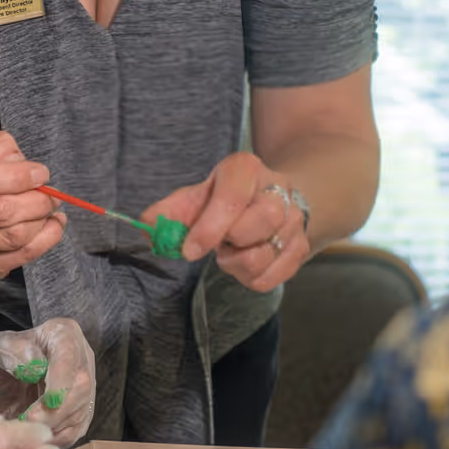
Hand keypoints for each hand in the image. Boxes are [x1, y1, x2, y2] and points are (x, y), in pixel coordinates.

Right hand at [0, 130, 67, 278]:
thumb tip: (22, 168)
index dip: (18, 178)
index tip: (41, 173)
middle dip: (36, 202)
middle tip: (51, 195)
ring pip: (12, 237)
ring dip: (41, 222)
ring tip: (51, 208)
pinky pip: (16, 258)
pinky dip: (43, 242)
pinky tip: (51, 226)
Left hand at [0, 317, 95, 447]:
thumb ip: (9, 350)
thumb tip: (35, 364)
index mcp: (60, 333)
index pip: (68, 353)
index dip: (62, 378)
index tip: (50, 400)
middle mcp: (79, 358)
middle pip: (81, 386)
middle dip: (55, 409)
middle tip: (26, 420)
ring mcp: (82, 388)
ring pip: (79, 412)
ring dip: (51, 425)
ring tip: (22, 426)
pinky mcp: (79, 415)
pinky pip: (75, 431)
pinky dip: (54, 437)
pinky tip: (33, 433)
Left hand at [143, 152, 309, 292]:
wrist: (269, 198)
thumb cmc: (226, 197)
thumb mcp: (197, 194)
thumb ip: (171, 210)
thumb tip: (147, 225)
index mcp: (246, 170)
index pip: (233, 197)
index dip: (209, 227)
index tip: (189, 250)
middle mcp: (278, 190)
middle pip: (263, 221)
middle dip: (230, 242)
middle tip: (217, 244)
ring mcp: (294, 220)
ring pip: (266, 255)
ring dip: (236, 264)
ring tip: (230, 251)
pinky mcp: (300, 248)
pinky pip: (271, 278)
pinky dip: (248, 278)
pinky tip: (243, 260)